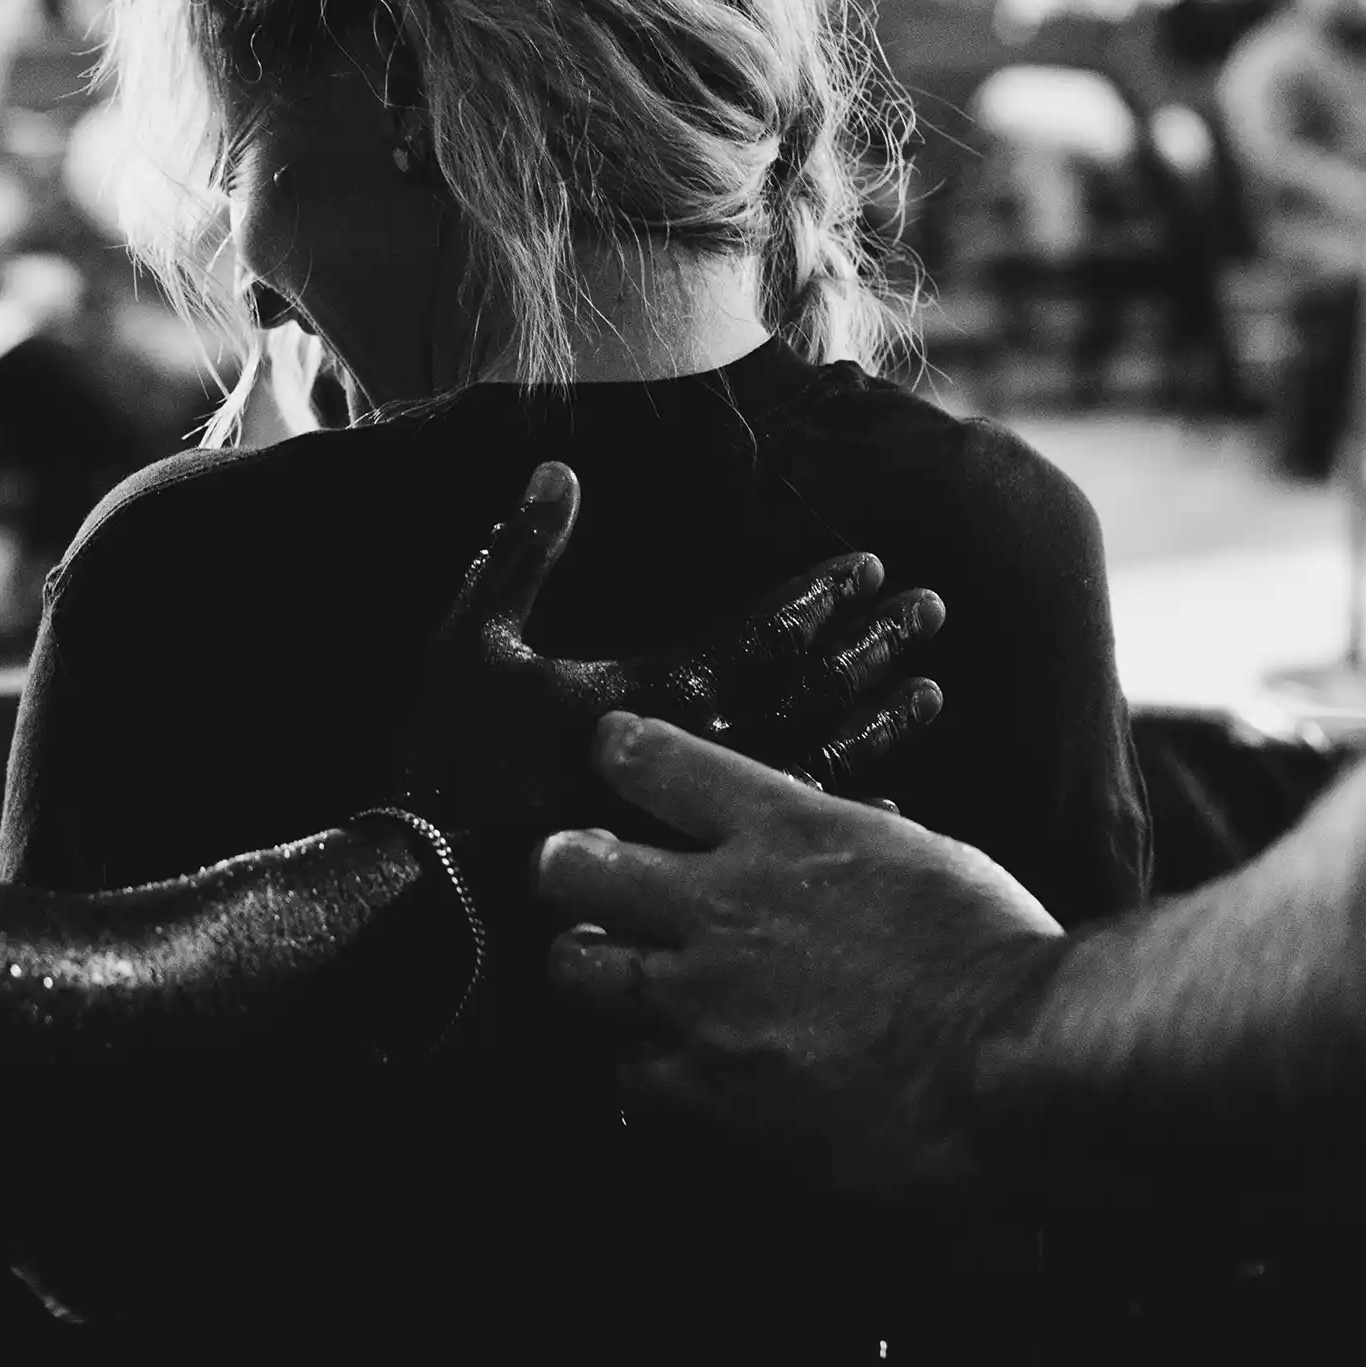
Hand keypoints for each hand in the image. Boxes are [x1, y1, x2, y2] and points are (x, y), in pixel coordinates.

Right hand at [395, 474, 946, 860]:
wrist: (433, 897)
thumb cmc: (450, 762)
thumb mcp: (473, 639)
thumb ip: (523, 550)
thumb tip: (558, 469)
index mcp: (660, 696)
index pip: (767, 636)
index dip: (821, 597)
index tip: (873, 567)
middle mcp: (704, 759)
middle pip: (815, 694)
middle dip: (874, 645)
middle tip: (932, 610)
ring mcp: (707, 826)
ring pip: (823, 765)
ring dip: (880, 723)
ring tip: (932, 693)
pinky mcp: (697, 872)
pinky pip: (794, 843)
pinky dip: (852, 812)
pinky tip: (894, 804)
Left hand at [535, 714, 1065, 1197]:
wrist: (1018, 1065)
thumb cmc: (997, 953)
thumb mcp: (915, 855)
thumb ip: (834, 843)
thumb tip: (803, 838)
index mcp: (783, 827)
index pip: (649, 759)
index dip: (618, 753)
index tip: (612, 759)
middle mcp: (723, 903)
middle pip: (570, 865)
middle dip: (564, 867)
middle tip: (579, 878)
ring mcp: (706, 1000)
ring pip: (576, 968)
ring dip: (590, 967)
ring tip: (615, 974)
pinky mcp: (710, 1092)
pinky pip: (627, 1070)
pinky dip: (642, 1064)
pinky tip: (671, 1063)